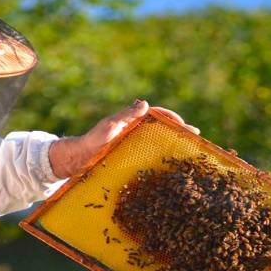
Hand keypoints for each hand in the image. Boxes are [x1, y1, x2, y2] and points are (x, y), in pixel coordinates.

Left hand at [48, 100, 198, 178]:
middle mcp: (133, 130)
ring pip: (157, 140)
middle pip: (160, 127)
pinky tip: (170, 166)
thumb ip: (123, 117)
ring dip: (172, 143)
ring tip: (188, 151)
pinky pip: (149, 153)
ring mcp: (131, 143)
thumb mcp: (106, 128)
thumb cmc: (90, 142)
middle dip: (178, 130)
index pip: (156, 114)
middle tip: (195, 137)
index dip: (171, 118)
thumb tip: (145, 103)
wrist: (76, 160)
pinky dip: (161, 156)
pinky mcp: (128, 155)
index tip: (185, 126)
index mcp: (130, 120)